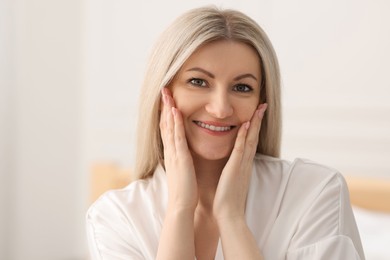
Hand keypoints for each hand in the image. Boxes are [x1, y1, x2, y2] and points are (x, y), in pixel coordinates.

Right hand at [160, 88, 197, 211]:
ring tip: (167, 94)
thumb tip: (182, 152)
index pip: (168, 130)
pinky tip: (175, 111)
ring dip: (168, 109)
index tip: (167, 100)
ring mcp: (173, 153)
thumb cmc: (184, 189)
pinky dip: (175, 123)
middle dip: (164, 107)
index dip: (166, 114)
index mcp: (172, 154)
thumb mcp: (181, 170)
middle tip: (164, 90)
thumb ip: (181, 159)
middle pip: (165, 124)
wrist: (181, 205)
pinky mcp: (180, 158)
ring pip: (169, 127)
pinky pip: (177, 137)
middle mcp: (170, 151)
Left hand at [213, 103, 267, 221]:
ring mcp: (242, 165)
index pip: (250, 142)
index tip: (256, 114)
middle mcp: (245, 163)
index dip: (254, 127)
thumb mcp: (231, 180)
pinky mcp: (235, 168)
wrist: (228, 216)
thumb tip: (231, 165)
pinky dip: (244, 136)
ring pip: (250, 139)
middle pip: (254, 137)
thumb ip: (233, 170)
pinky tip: (246, 124)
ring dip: (254, 123)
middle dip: (258, 120)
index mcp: (243, 165)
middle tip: (263, 105)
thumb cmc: (227, 200)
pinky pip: (240, 149)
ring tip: (259, 108)